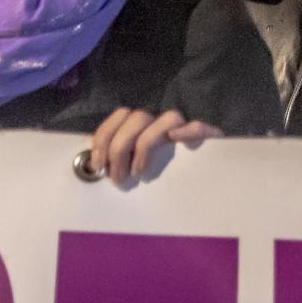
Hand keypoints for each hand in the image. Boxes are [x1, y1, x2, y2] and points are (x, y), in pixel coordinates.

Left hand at [84, 107, 221, 186]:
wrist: (204, 186)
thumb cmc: (163, 180)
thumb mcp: (133, 170)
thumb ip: (118, 163)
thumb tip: (92, 166)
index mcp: (145, 126)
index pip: (120, 115)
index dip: (104, 136)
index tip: (98, 165)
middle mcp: (164, 123)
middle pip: (138, 117)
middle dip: (119, 147)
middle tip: (117, 178)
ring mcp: (187, 129)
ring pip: (167, 117)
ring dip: (145, 144)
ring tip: (138, 173)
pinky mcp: (209, 139)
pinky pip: (200, 127)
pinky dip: (188, 130)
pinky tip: (177, 138)